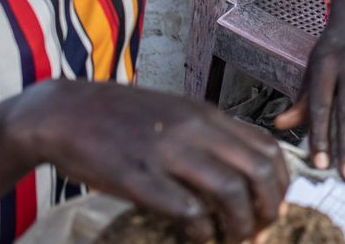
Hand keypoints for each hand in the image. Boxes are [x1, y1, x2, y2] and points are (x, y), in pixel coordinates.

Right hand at [15, 80, 288, 243]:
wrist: (63, 113)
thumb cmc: (120, 119)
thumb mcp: (175, 114)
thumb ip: (208, 135)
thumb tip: (243, 169)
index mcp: (207, 114)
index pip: (268, 147)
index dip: (281, 181)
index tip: (275, 205)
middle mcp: (195, 129)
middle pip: (258, 170)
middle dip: (268, 208)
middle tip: (261, 231)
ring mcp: (168, 152)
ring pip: (230, 191)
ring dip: (241, 224)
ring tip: (235, 240)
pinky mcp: (138, 176)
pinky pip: (187, 208)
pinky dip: (202, 230)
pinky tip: (199, 237)